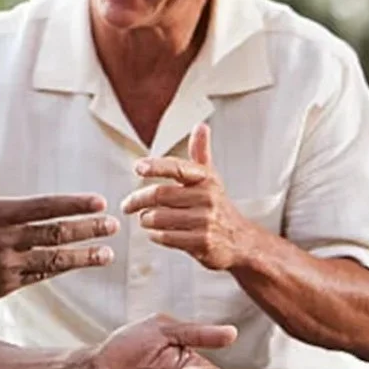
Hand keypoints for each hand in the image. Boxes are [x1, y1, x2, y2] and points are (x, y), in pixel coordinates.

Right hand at [0, 131, 117, 306]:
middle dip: (87, 229)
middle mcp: (3, 241)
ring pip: (53, 260)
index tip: (97, 202)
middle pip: (54, 234)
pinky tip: (76, 265)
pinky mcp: (3, 286)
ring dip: (82, 256)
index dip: (72, 205)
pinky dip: (59, 270)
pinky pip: (38, 277)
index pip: (42, 207)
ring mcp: (5, 266)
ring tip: (106, 253)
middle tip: (112, 226)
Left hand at [122, 123, 256, 270]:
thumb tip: (201, 126)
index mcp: (205, 178)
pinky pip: (167, 237)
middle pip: (160, 195)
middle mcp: (207, 198)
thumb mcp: (210, 178)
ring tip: (144, 218)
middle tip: (127, 205)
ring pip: (160, 217)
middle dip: (137, 200)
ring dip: (145, 219)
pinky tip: (154, 233)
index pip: (177, 167)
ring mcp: (206, 221)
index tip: (138, 167)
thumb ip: (200, 153)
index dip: (156, 166)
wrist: (241, 241)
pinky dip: (155, 235)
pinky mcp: (203, 243)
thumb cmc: (218, 205)